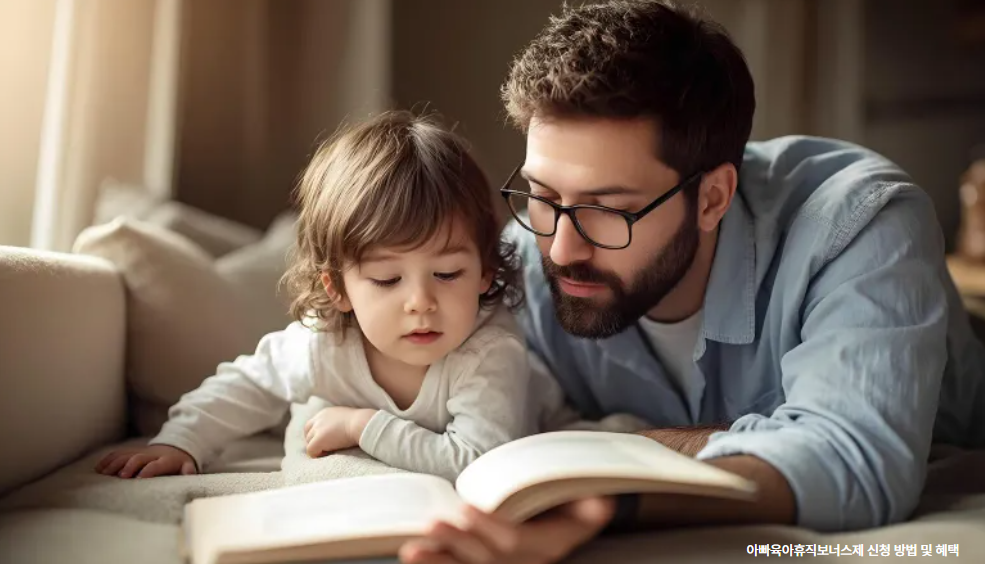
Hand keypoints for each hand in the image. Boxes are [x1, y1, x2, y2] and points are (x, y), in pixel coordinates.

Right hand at [94, 444, 196, 478]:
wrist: (174, 447)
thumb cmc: (179, 463)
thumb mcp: (187, 465)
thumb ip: (188, 469)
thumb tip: (190, 472)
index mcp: (165, 460)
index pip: (157, 464)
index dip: (149, 469)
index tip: (141, 477)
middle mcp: (150, 455)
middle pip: (138, 457)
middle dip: (130, 465)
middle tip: (121, 476)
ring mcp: (139, 452)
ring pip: (125, 455)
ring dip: (114, 463)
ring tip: (103, 474)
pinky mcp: (131, 452)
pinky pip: (118, 454)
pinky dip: (107, 460)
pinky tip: (98, 469)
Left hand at [304, 406, 375, 457]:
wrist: (362, 424)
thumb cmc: (361, 423)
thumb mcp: (347, 419)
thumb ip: (338, 423)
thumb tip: (340, 432)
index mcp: (325, 413)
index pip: (311, 425)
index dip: (316, 434)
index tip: (326, 441)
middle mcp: (318, 419)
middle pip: (308, 434)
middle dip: (315, 441)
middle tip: (328, 447)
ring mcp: (317, 429)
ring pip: (309, 442)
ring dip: (319, 448)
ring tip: (331, 450)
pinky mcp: (318, 439)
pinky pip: (311, 451)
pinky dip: (318, 454)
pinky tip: (330, 453)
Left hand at [399, 497, 613, 563]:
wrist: (570, 518)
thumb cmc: (574, 502)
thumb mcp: (590, 502)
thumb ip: (591, 504)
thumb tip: (599, 504)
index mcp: (550, 546)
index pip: (516, 541)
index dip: (491, 527)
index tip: (468, 509)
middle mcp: (527, 563)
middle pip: (487, 559)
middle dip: (458, 544)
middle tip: (432, 525)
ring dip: (439, 562)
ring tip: (412, 551)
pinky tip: (414, 560)